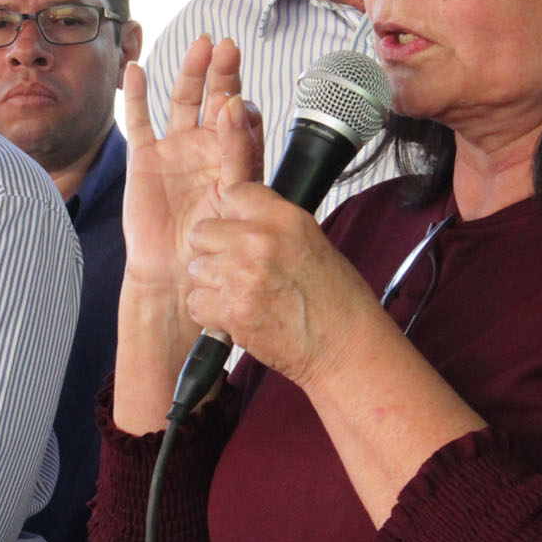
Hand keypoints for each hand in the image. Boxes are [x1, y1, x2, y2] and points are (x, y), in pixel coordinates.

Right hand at [121, 36, 259, 295]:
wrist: (174, 272)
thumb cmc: (212, 242)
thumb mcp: (235, 194)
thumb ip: (238, 152)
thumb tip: (236, 106)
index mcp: (236, 157)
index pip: (243, 116)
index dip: (242, 101)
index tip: (239, 97)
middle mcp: (207, 147)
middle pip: (215, 98)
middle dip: (222, 72)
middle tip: (227, 47)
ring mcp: (176, 149)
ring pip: (182, 101)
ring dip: (190, 72)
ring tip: (198, 45)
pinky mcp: (145, 156)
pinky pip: (139, 119)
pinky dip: (136, 94)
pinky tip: (136, 69)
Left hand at [184, 178, 376, 383]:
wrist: (345, 346)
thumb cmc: (335, 299)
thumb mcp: (311, 241)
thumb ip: (272, 225)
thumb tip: (238, 219)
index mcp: (284, 218)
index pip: (232, 194)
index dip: (232, 216)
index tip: (239, 231)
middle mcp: (260, 241)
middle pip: (203, 232)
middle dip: (215, 251)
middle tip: (237, 269)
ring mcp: (243, 276)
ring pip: (197, 268)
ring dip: (212, 283)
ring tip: (242, 295)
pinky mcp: (232, 311)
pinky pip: (196, 303)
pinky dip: (211, 313)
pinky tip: (237, 315)